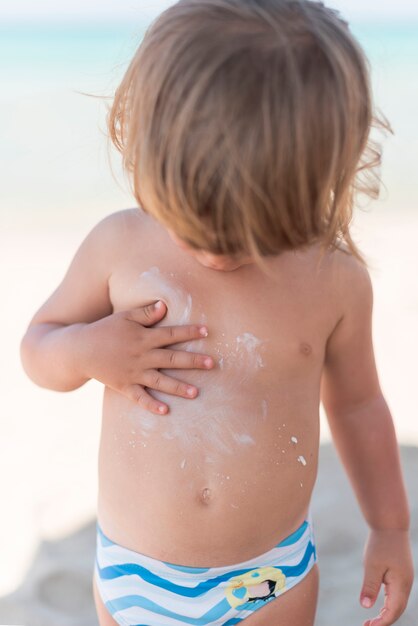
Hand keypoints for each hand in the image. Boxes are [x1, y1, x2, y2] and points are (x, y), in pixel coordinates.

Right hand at [79, 300, 213, 413]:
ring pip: (160, 381)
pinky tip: (166, 411)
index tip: (206, 331)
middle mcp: (141, 356)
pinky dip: (151, 405)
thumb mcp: (124, 317)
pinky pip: (140, 398)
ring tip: (196, 393)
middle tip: (212, 364)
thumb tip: (164, 306)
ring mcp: (133, 373)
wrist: (79, 350)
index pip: (170, 334)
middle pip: (171, 359)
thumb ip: (146, 314)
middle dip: (193, 361)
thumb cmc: (104, 330)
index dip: (188, 332)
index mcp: (143, 338)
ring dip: (178, 387)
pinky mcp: (124, 386)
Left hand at [360, 528, 413, 624]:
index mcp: (401, 584)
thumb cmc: (380, 543)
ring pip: (398, 603)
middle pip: (397, 610)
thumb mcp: (372, 565)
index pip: (393, 611)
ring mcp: (405, 579)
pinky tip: (379, 604)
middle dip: (384, 620)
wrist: (390, 525)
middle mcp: (406, 584)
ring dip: (387, 613)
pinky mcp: (402, 574)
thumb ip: (370, 586)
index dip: (382, 622)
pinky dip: (389, 603)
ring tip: (372, 620)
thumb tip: (366, 606)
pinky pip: (397, 594)